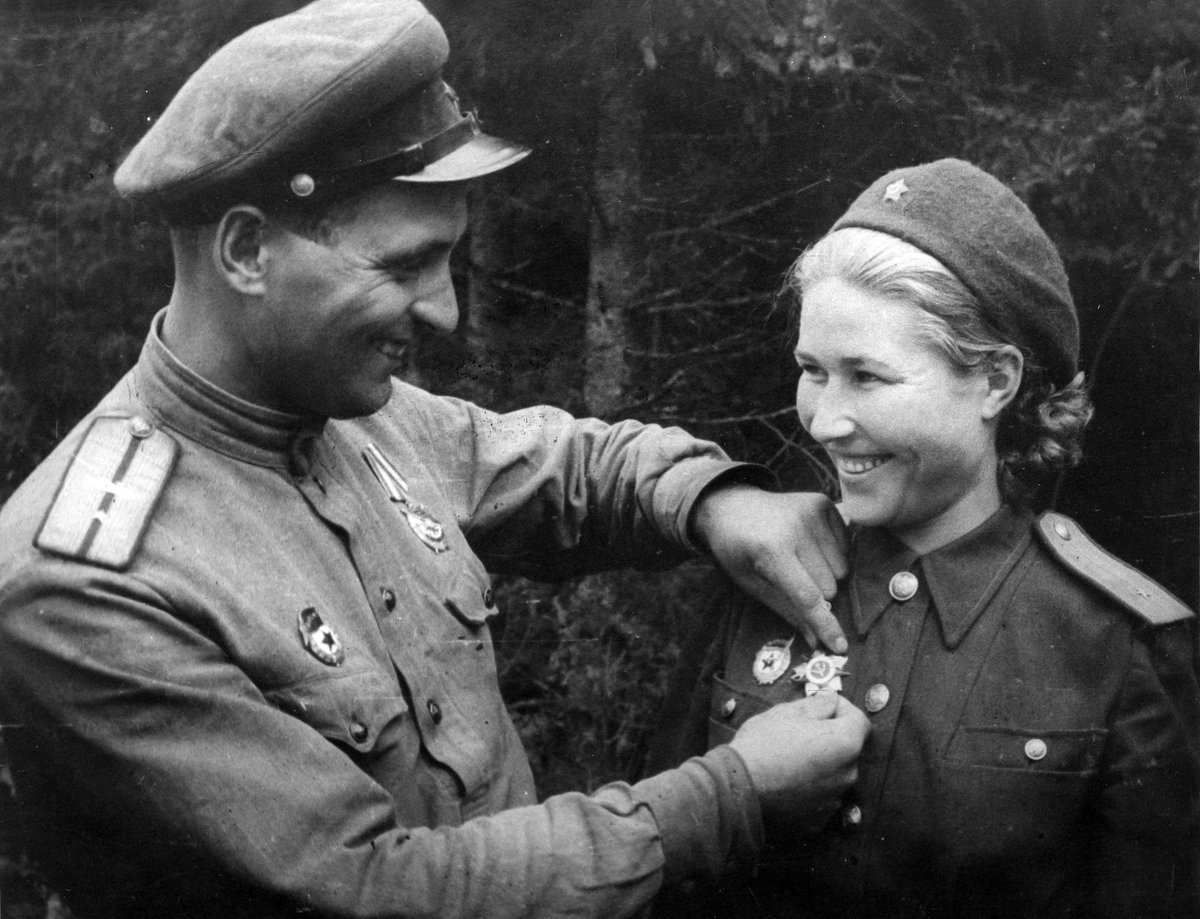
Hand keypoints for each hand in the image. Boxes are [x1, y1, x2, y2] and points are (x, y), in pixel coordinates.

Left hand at [691, 486, 848, 651]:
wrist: (730, 505)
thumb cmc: (737, 550)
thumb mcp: (750, 584)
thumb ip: (785, 610)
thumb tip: (816, 640)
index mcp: (770, 551)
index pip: (808, 596)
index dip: (825, 624)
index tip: (840, 647)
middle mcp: (795, 528)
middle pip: (830, 586)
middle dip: (817, 594)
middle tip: (791, 580)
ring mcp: (811, 511)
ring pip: (842, 569)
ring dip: (826, 574)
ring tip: (798, 560)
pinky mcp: (822, 502)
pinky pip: (846, 546)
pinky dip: (832, 554)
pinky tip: (807, 545)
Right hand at [730, 693, 867, 835]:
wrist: (738, 791)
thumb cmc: (763, 746)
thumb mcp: (787, 712)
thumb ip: (818, 704)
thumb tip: (831, 700)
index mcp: (845, 744)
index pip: (859, 721)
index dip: (843, 709)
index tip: (823, 706)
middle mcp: (847, 776)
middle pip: (846, 750)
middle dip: (829, 738)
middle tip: (800, 732)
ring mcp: (833, 801)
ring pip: (833, 775)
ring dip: (819, 765)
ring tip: (788, 760)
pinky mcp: (817, 822)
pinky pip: (819, 798)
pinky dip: (808, 789)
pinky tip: (784, 782)